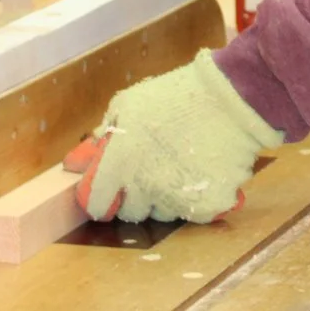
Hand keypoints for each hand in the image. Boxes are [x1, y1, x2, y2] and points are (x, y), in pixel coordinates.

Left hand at [63, 49, 281, 222]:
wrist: (231, 99)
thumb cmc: (176, 97)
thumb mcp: (129, 105)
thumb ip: (104, 136)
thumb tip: (77, 162)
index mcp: (119, 163)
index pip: (94, 202)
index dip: (99, 196)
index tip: (108, 190)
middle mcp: (144, 188)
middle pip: (130, 212)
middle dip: (135, 195)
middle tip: (149, 171)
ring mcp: (176, 200)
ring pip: (162, 213)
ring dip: (165, 198)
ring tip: (179, 168)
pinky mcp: (207, 207)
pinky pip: (193, 213)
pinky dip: (197, 200)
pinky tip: (203, 174)